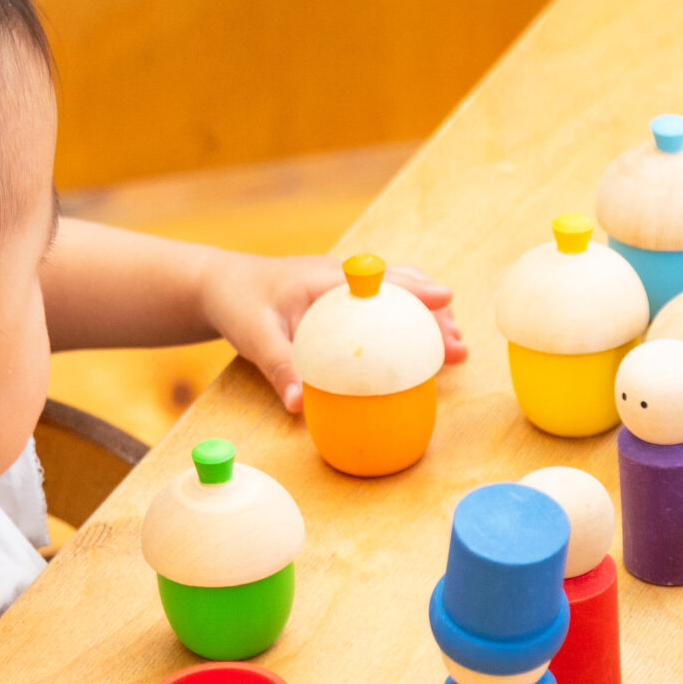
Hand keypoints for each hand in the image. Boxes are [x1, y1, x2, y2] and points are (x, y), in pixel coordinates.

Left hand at [196, 253, 467, 413]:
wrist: (223, 285)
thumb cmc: (240, 305)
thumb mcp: (255, 336)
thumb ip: (278, 368)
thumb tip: (298, 406)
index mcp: (327, 279)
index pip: (383, 279)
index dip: (416, 289)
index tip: (446, 299)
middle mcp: (344, 277)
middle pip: (403, 286)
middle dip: (434, 314)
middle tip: (458, 347)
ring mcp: (347, 286)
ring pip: (400, 294)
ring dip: (427, 318)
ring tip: (454, 351)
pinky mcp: (345, 299)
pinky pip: (386, 305)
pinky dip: (409, 322)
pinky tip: (421, 350)